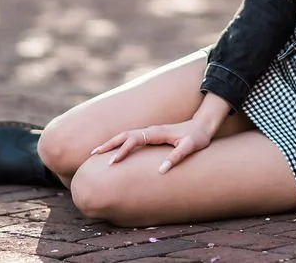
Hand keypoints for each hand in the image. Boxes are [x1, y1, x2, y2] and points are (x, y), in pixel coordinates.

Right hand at [90, 119, 215, 173]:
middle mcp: (150, 130)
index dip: (122, 151)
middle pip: (124, 135)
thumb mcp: (190, 147)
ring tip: (96, 153)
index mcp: (156, 132)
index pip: (134, 141)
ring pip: (125, 136)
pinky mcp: (151, 135)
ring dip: (111, 143)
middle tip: (92, 155)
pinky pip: (130, 139)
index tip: (112, 163)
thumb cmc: (197, 137)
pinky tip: (113, 151)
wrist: (203, 125)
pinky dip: (118, 143)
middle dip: (108, 144)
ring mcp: (149, 132)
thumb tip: (161, 170)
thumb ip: (176, 157)